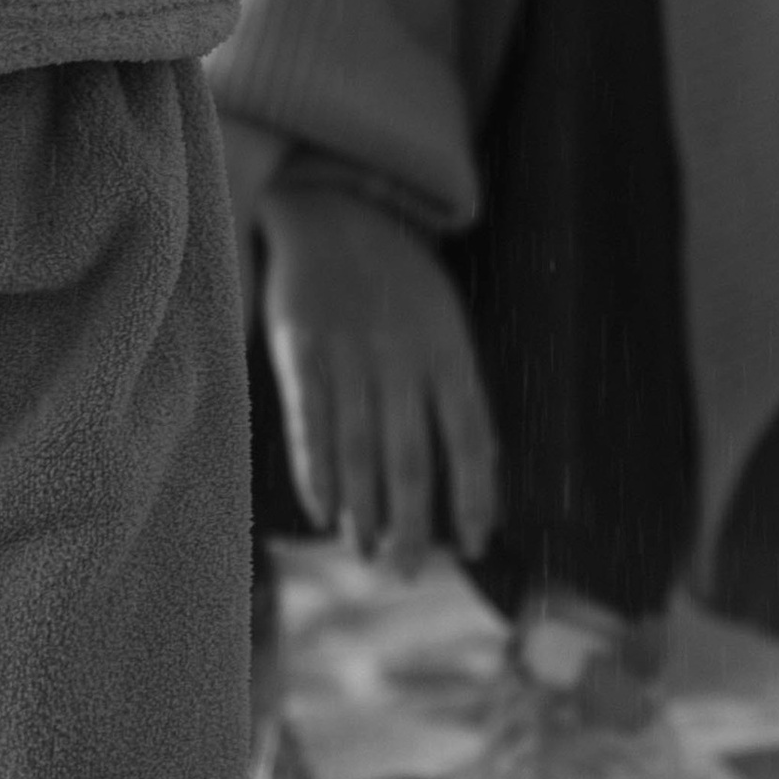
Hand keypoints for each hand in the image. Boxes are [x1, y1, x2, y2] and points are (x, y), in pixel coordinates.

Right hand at [257, 185, 497, 574]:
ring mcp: (351, 354)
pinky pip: (310, 422)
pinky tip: (322, 511)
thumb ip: (454, 388)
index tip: (474, 543)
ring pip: (360, 450)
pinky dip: (316, 472)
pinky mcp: (302, 349)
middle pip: (412, 458)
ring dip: (362, 510)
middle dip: (411, 524)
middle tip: (405, 571)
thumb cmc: (397, 278)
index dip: (476, 496)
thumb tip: (474, 468)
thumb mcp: (443, 321)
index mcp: (449, 352)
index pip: (473, 438)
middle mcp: (403, 358)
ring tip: (364, 551)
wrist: (337, 207)